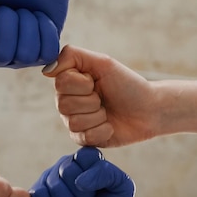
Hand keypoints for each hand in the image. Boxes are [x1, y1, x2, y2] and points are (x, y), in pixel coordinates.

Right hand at [0, 0, 76, 67]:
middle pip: (0, 54)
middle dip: (8, 20)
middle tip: (9, 5)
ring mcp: (18, 57)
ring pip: (25, 55)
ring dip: (28, 23)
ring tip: (24, 10)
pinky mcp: (43, 52)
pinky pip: (47, 53)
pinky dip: (46, 29)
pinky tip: (39, 17)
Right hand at [29, 147, 143, 196]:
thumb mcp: (122, 189)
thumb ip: (107, 172)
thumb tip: (78, 180)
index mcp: (87, 161)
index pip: (85, 155)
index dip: (92, 176)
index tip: (99, 192)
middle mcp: (66, 166)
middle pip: (66, 168)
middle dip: (80, 194)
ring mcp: (49, 180)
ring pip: (52, 182)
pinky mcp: (36, 196)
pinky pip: (38, 194)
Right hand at [43, 45, 157, 146]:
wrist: (150, 109)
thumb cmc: (127, 84)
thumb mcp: (102, 62)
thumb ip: (71, 56)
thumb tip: (46, 71)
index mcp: (68, 83)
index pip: (60, 83)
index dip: (83, 83)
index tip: (96, 81)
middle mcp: (66, 103)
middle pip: (64, 104)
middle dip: (91, 100)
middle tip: (103, 98)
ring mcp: (74, 122)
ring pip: (73, 122)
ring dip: (98, 116)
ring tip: (107, 111)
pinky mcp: (84, 140)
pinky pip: (84, 137)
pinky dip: (103, 130)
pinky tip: (110, 126)